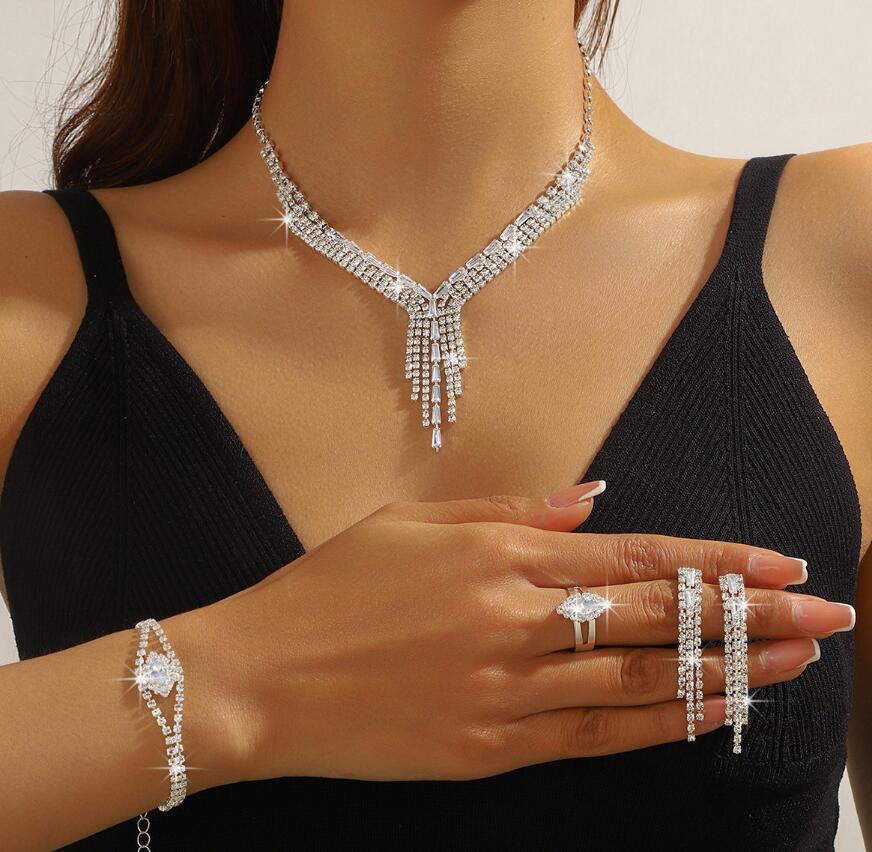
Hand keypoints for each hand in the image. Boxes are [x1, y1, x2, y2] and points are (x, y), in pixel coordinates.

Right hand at [201, 480, 852, 784]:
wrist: (262, 678)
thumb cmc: (332, 588)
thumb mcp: (414, 522)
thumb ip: (511, 509)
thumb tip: (593, 499)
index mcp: (500, 556)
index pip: (635, 556)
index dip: (715, 561)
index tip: (781, 563)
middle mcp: (518, 622)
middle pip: (656, 619)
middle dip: (750, 617)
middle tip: (826, 617)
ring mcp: (508, 693)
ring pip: (641, 683)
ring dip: (725, 671)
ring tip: (793, 666)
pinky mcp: (490, 751)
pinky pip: (595, 737)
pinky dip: (661, 726)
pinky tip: (709, 714)